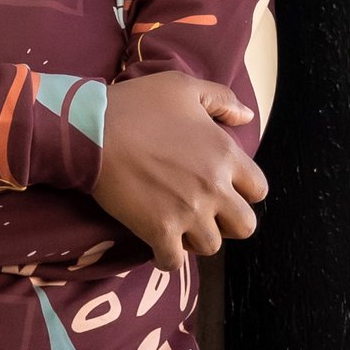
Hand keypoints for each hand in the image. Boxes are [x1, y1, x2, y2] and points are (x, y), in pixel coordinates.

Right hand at [93, 72, 266, 272]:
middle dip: (228, 223)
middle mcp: (214, 187)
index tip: (224, 189)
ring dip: (196, 239)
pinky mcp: (159, 231)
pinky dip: (167, 257)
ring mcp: (188, 213)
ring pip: (211, 246)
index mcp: (225, 154)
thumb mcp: (184, 86)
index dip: (243, 191)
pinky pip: (174, 262)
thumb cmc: (136, 105)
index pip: (258, 189)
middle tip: (206, 213)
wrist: (91, 130)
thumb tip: (246, 118)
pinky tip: (158, 244)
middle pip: (245, 226)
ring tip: (179, 226)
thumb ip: (221, 100)